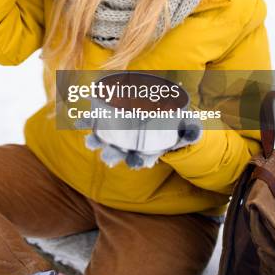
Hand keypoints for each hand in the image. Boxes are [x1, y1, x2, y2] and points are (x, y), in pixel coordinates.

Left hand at [83, 117, 202, 169]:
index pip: (143, 157)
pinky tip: (79, 123)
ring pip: (107, 140)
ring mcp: (121, 133)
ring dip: (98, 141)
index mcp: (150, 147)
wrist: (166, 110)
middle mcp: (134, 144)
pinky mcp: (112, 119)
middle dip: (114, 155)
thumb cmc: (176, 122)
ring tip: (90, 143)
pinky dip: (88, 122)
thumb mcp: (187, 126)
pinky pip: (98, 121)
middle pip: (121, 152)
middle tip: (108, 158)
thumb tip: (195, 131)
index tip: (137, 163)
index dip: (139, 160)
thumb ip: (191, 130)